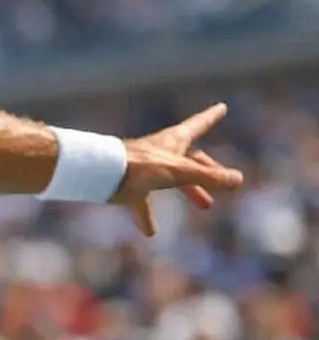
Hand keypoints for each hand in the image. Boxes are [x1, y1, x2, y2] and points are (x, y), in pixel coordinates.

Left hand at [114, 103, 243, 236]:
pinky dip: (147, 216)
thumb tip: (238, 180)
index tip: (221, 107)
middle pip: (191, 160)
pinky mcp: (129, 187)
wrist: (102, 173)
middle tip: (223, 184)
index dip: (210, 117)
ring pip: (172, 180)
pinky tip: (150, 232)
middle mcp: (161, 153)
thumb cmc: (141, 166)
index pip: (198, 125)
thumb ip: (208, 177)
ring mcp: (145, 170)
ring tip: (206, 205)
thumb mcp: (180, 171)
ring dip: (190, 191)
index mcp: (174, 141)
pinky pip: (142, 203)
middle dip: (208, 171)